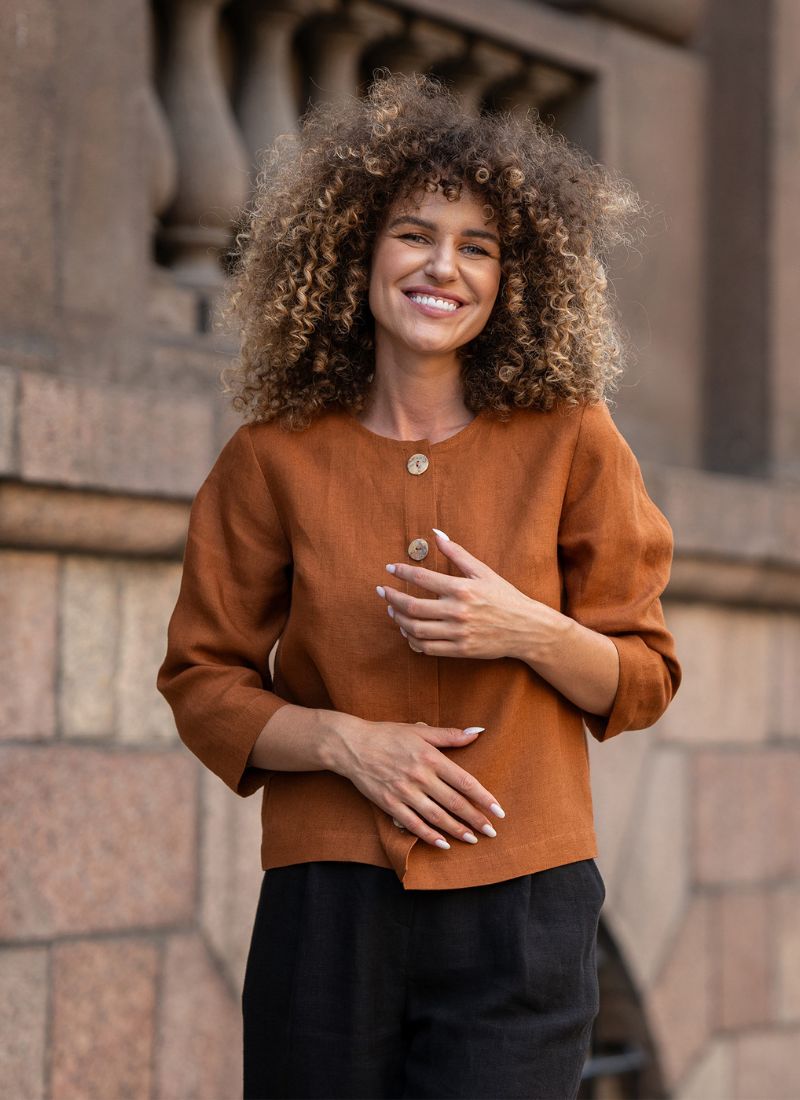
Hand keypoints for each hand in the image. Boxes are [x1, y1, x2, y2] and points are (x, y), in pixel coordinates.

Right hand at [328, 717, 505, 849]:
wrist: (352, 745)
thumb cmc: (388, 735)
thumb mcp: (420, 731)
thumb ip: (450, 735)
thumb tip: (478, 731)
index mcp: (431, 757)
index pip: (464, 781)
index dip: (483, 798)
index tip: (499, 811)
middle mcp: (420, 776)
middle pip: (454, 802)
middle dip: (475, 819)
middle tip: (491, 832)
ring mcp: (405, 792)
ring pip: (437, 816)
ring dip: (457, 830)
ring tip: (473, 839)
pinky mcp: (390, 804)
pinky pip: (413, 824)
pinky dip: (429, 835)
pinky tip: (443, 844)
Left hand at [376, 528, 557, 661]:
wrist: (527, 628)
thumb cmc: (505, 597)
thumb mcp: (483, 571)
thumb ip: (457, 553)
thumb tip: (436, 533)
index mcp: (462, 588)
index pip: (422, 577)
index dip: (401, 572)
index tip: (389, 569)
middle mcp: (458, 611)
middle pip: (412, 606)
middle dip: (392, 598)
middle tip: (382, 592)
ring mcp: (458, 633)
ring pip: (416, 629)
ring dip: (399, 619)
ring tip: (392, 610)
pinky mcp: (460, 650)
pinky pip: (427, 647)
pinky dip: (413, 640)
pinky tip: (408, 630)